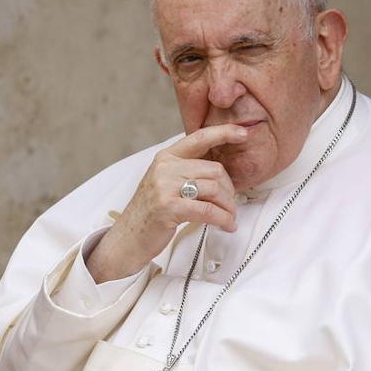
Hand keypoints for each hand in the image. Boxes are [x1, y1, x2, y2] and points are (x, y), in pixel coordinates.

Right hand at [85, 124, 246, 282]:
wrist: (128, 238)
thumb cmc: (151, 213)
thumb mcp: (164, 183)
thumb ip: (186, 171)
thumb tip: (219, 172)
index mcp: (166, 157)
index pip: (199, 137)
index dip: (223, 132)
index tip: (243, 133)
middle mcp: (165, 168)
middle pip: (214, 170)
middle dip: (229, 190)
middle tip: (231, 205)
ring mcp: (165, 187)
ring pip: (214, 189)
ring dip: (228, 206)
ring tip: (230, 217)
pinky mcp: (169, 207)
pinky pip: (208, 210)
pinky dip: (223, 219)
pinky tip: (227, 225)